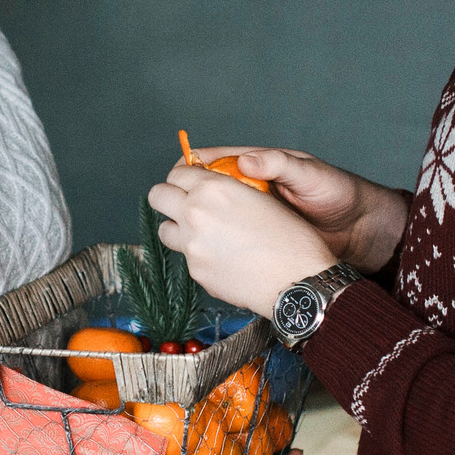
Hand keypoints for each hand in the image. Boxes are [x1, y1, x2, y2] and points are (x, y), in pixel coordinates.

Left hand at [149, 164, 334, 317]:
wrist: (297, 282)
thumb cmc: (290, 239)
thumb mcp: (261, 197)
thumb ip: (227, 189)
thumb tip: (209, 189)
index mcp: (214, 188)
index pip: (177, 172)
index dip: (184, 177)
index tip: (189, 183)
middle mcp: (195, 213)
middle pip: (157, 195)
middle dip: (169, 197)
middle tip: (184, 204)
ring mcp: (191, 245)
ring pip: (164, 230)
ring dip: (178, 229)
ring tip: (202, 234)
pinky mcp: (195, 272)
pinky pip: (186, 258)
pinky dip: (199, 257)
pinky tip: (224, 259)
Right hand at [181, 146, 407, 274]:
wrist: (359, 229)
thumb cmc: (337, 192)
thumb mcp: (309, 174)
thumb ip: (278, 164)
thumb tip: (244, 159)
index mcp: (256, 166)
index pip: (211, 160)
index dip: (190, 166)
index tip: (177, 176)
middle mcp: (248, 189)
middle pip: (203, 189)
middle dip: (187, 196)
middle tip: (178, 207)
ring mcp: (250, 215)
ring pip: (210, 216)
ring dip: (198, 222)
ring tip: (190, 230)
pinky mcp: (256, 238)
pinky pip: (226, 238)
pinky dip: (215, 242)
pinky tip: (210, 250)